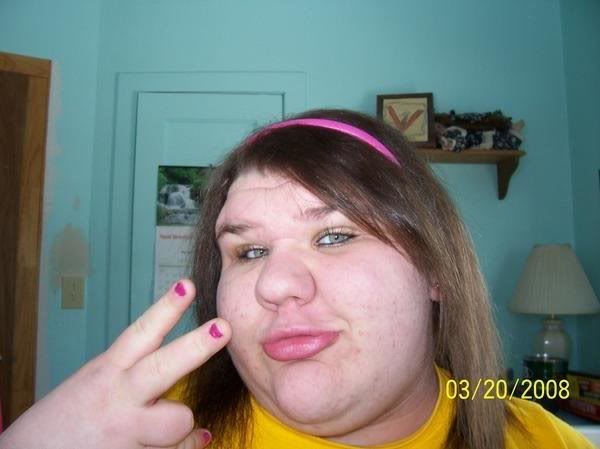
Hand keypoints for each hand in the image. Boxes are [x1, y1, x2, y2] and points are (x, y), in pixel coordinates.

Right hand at [0, 279, 230, 448]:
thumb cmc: (67, 419)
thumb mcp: (96, 384)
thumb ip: (134, 374)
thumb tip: (178, 367)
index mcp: (108, 371)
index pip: (140, 333)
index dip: (166, 308)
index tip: (187, 285)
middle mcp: (117, 398)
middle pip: (162, 367)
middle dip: (196, 346)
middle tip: (224, 327)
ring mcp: (124, 432)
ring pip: (177, 420)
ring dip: (182, 423)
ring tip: (171, 428)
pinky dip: (183, 448)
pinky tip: (191, 443)